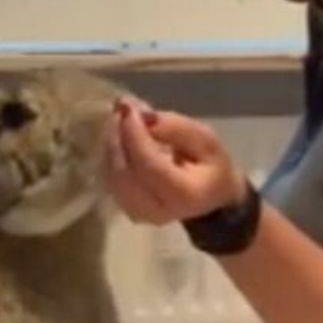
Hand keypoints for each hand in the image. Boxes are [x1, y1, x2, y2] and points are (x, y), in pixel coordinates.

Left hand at [106, 100, 248, 225]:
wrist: (210, 201)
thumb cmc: (212, 168)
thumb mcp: (206, 140)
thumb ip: (176, 128)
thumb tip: (143, 116)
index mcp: (183, 195)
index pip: (149, 166)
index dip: (134, 136)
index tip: (128, 108)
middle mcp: (157, 210)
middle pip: (124, 174)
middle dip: (117, 138)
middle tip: (120, 108)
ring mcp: (140, 215)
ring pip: (112, 178)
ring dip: (111, 144)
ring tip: (119, 118)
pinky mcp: (128, 210)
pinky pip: (110, 181)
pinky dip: (110, 156)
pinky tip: (118, 136)